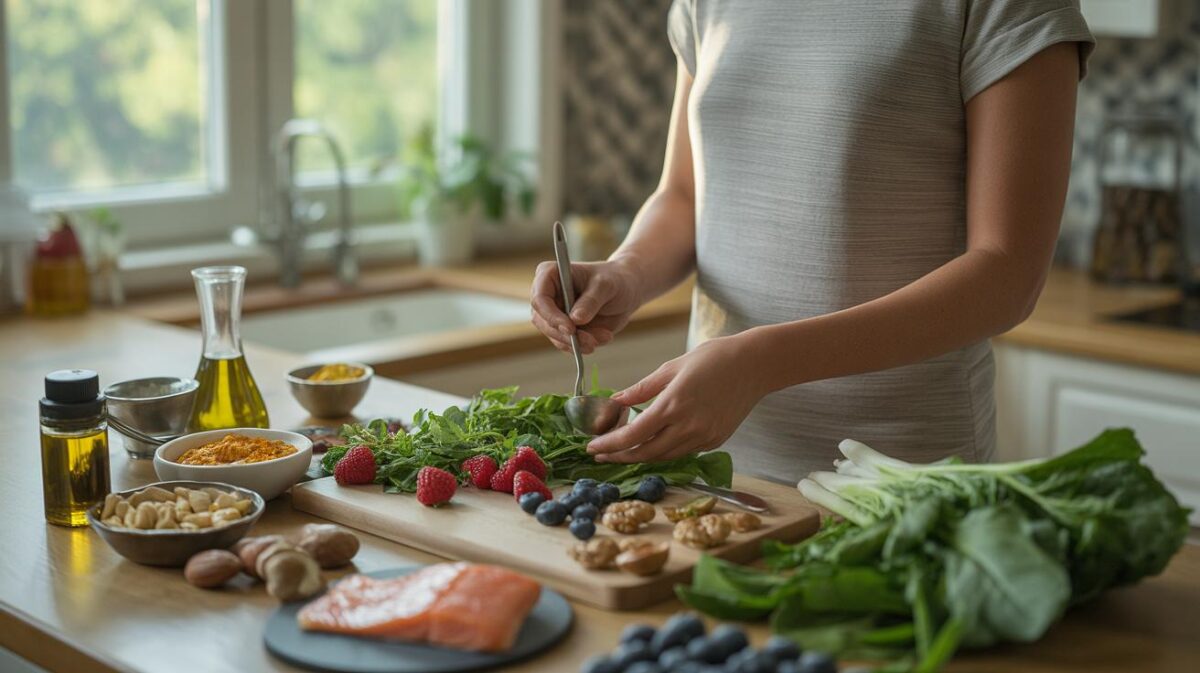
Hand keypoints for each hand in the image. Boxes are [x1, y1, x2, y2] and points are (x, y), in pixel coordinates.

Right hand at [530, 258, 643, 353]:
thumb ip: (591, 301)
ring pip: (554, 336)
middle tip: (590, 341)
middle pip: (543, 321)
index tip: (571, 328)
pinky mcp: (563, 328)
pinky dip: (583, 346)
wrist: (626, 292)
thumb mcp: (606, 286)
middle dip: (566, 335)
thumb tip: (576, 320)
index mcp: (550, 274)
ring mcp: (554, 313)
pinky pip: (566, 344)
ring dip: (578, 342)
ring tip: (604, 336)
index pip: (540, 298)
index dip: (552, 316)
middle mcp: (547, 295)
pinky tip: (603, 337)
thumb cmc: (615, 280)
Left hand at [587, 333, 769, 461]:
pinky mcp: (715, 440)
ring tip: (621, 451)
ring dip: (641, 456)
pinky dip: (664, 450)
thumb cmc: (713, 358)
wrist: (755, 365)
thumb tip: (615, 401)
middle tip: (600, 455)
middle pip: (646, 453)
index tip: (592, 447)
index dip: (610, 445)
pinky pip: (683, 451)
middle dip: (620, 457)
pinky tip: (652, 443)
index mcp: (674, 405)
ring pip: (664, 456)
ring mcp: (704, 437)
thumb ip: (642, 389)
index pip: (633, 435)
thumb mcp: (672, 367)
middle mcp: (689, 427)